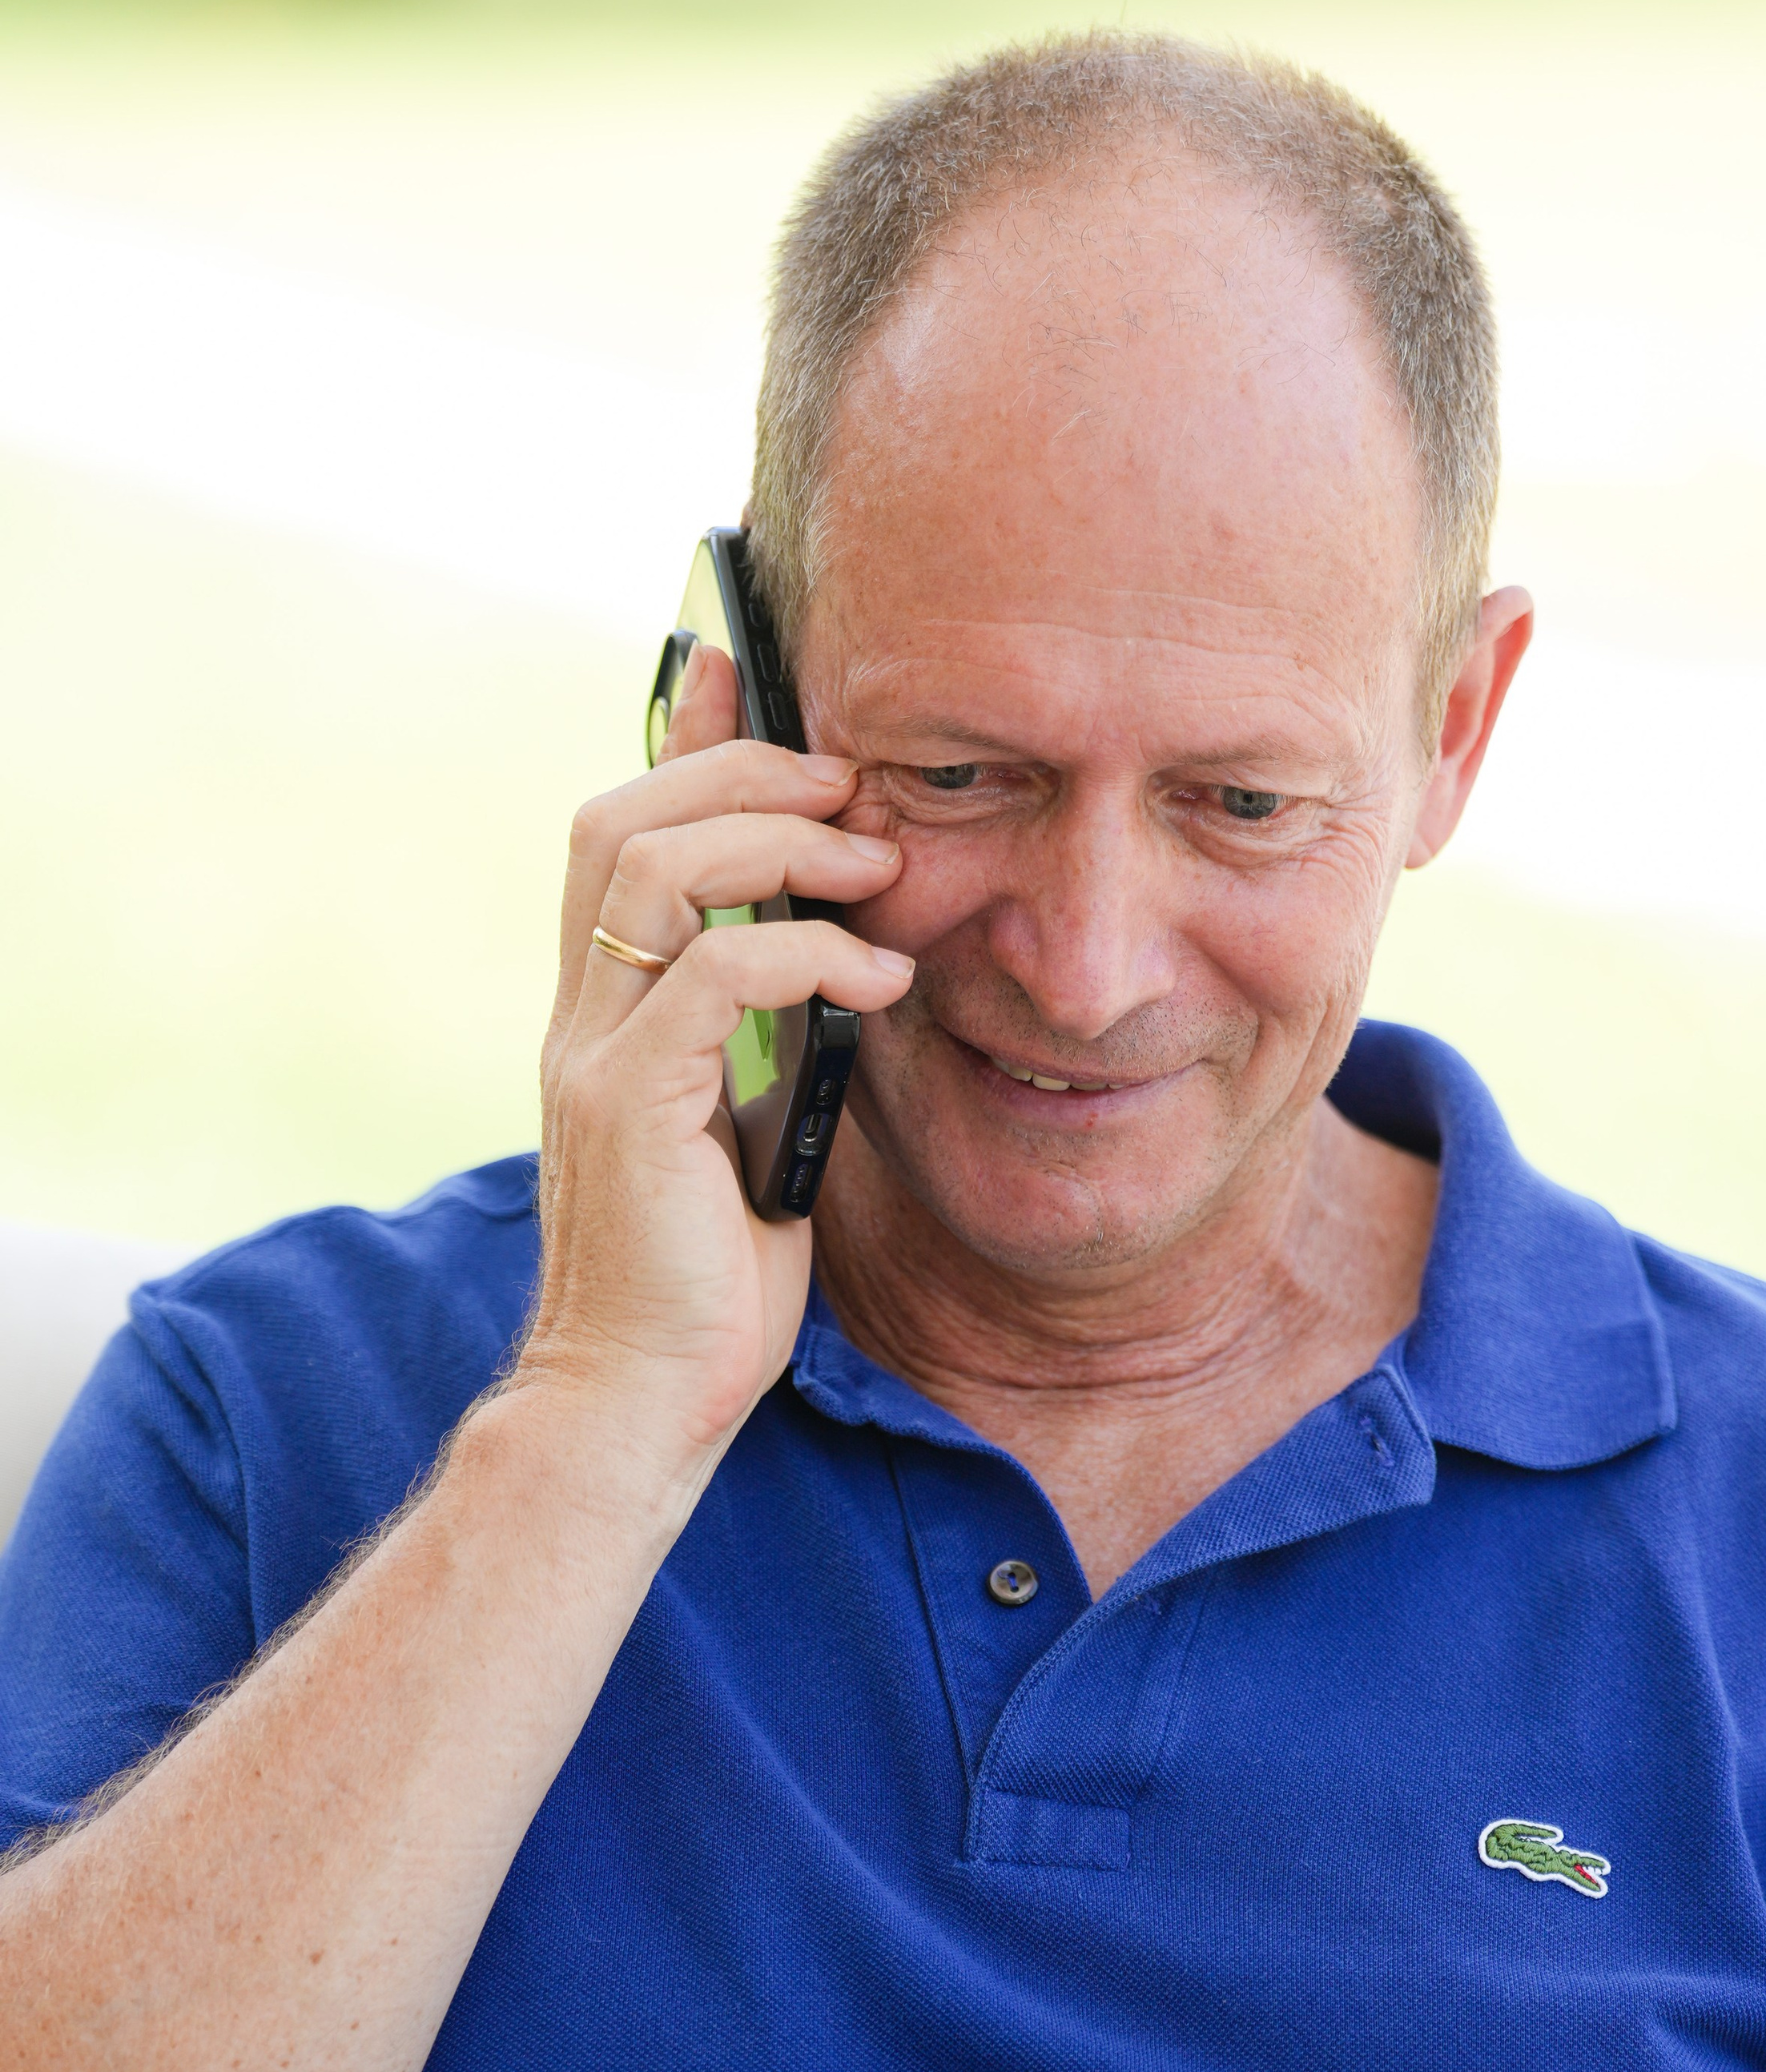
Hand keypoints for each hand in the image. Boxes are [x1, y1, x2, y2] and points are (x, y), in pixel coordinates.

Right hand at [521, 641, 910, 1491]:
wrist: (639, 1399)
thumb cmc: (704, 1280)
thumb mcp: (748, 1126)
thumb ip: (763, 1039)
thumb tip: (837, 962)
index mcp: (602, 1012)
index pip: (618, 833)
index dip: (678, 742)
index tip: (744, 671)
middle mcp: (580, 1017)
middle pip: (620, 819)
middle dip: (742, 772)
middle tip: (852, 781)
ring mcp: (594, 1057)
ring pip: (651, 870)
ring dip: (778, 843)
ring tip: (877, 866)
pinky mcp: (630, 1107)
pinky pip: (715, 975)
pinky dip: (809, 955)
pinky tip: (880, 983)